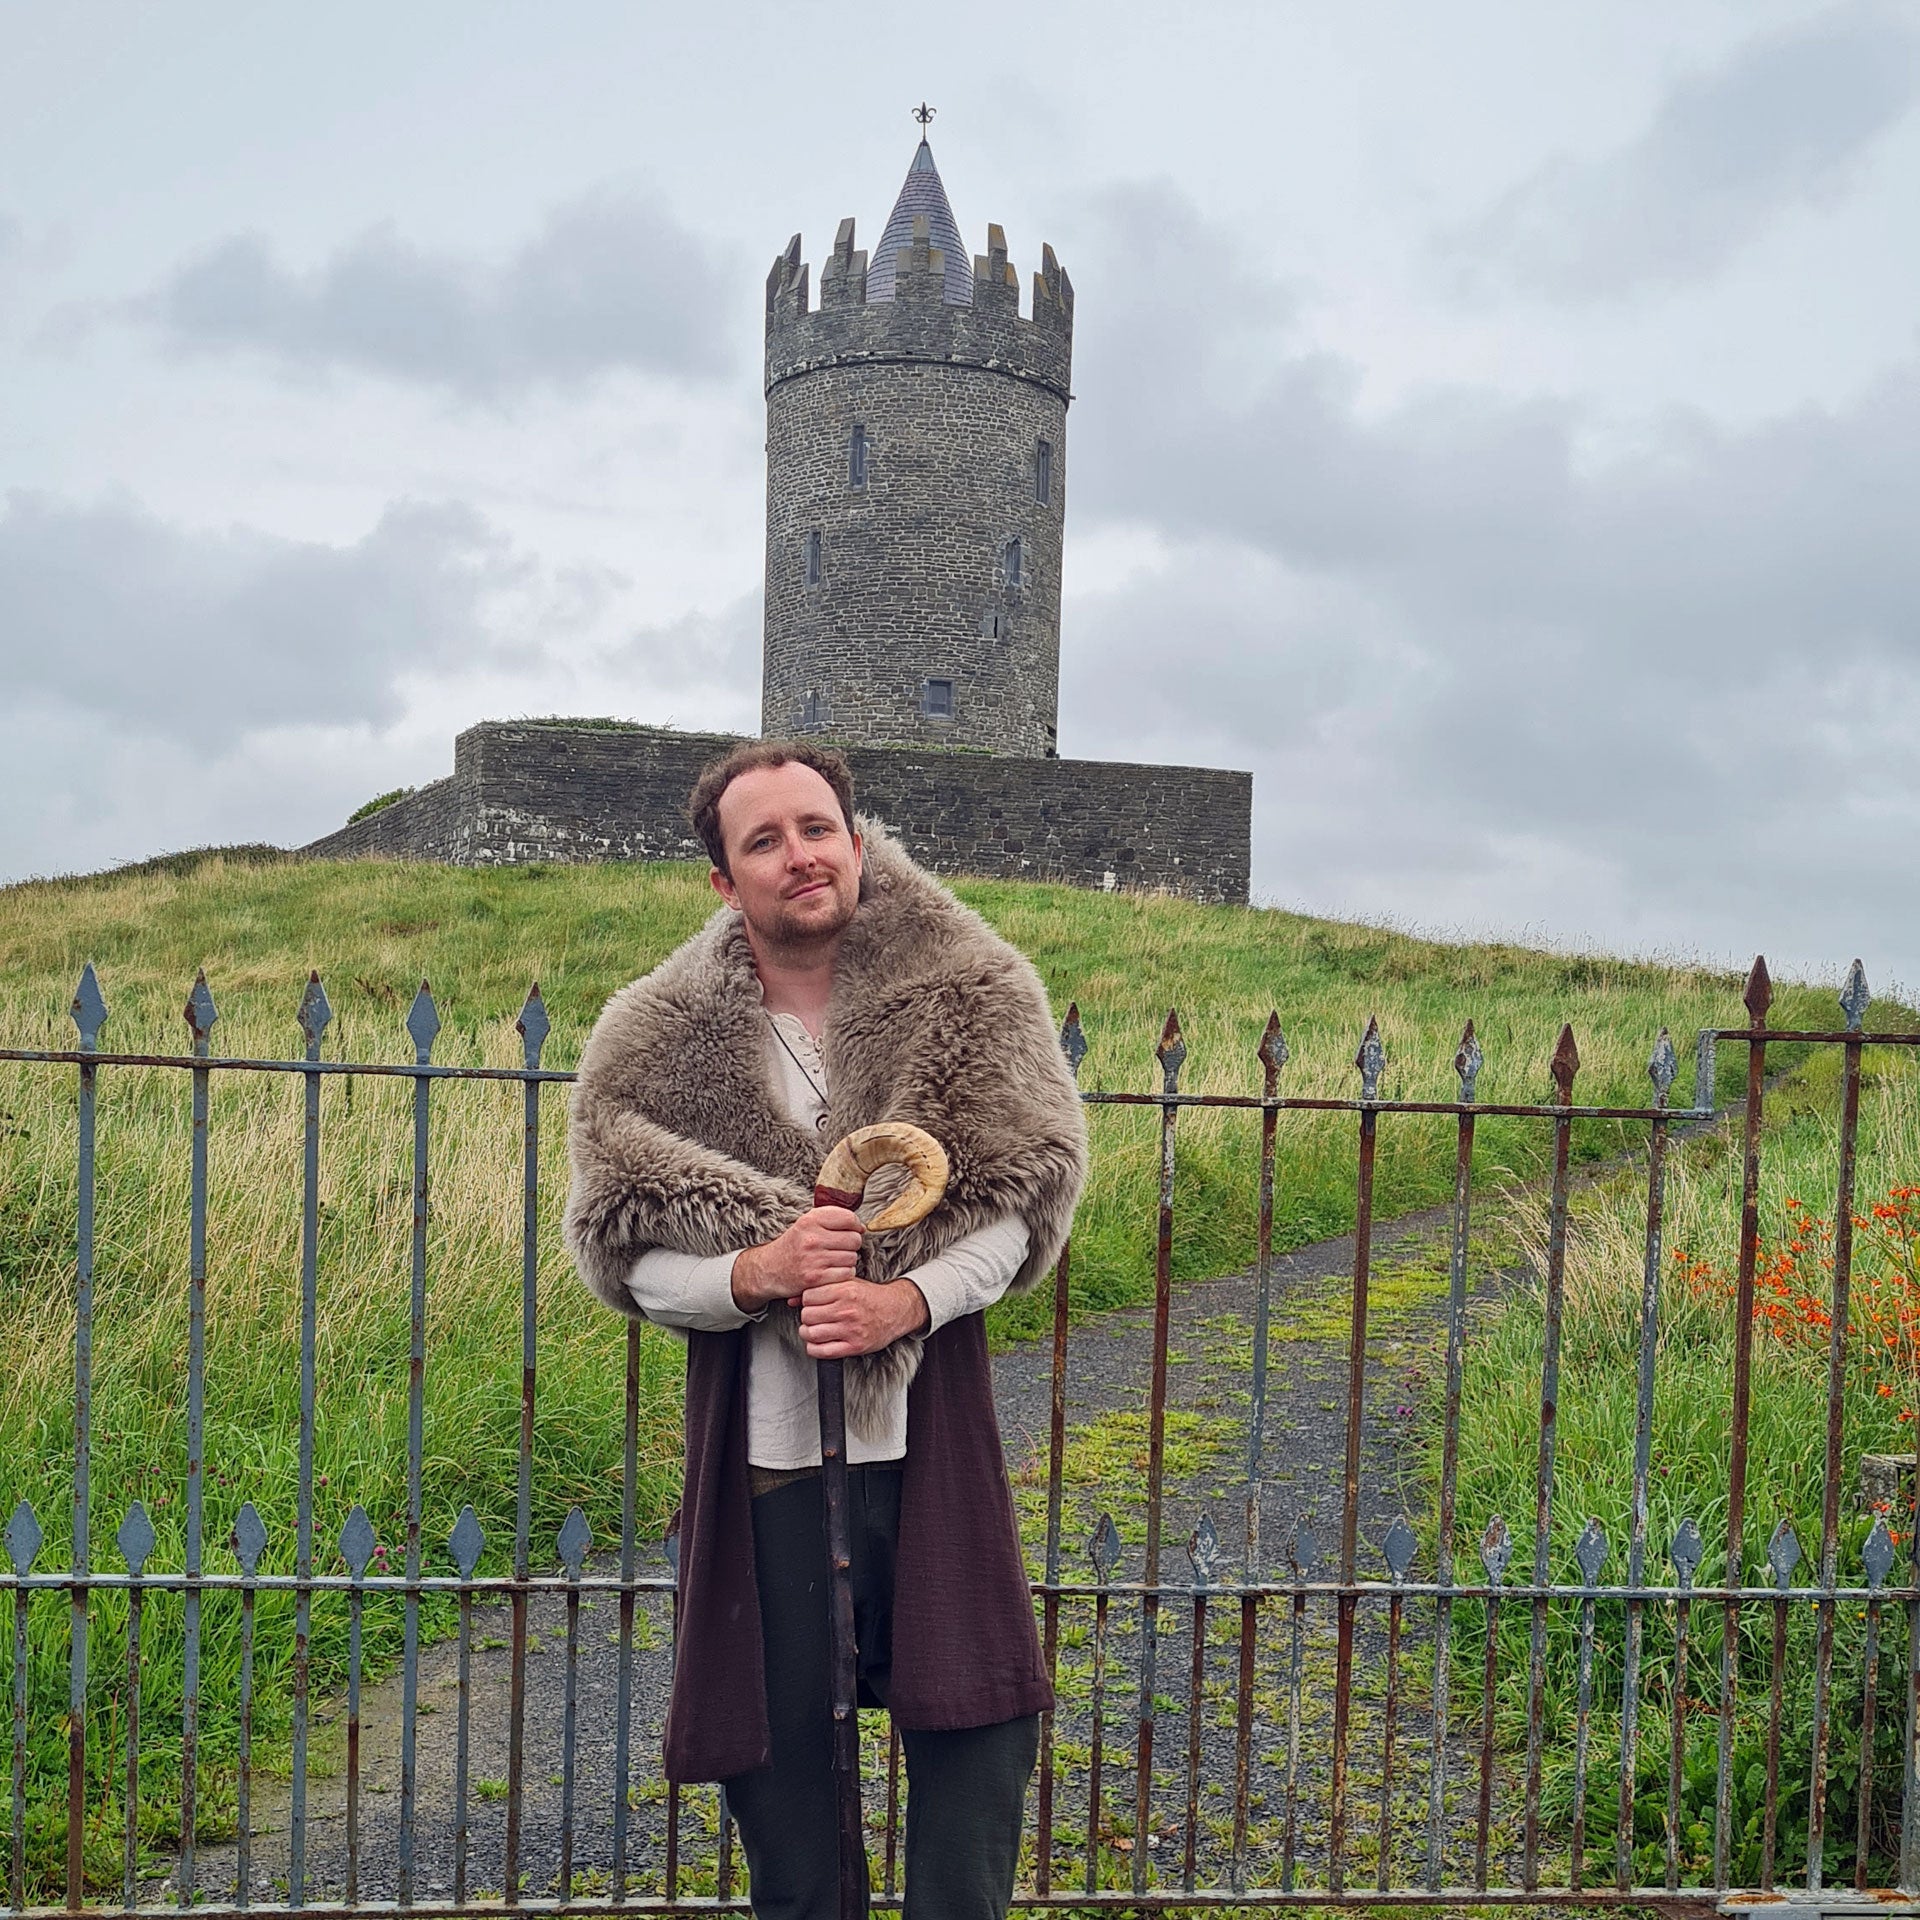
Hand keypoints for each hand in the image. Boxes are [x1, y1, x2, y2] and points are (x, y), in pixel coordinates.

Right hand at [732, 1206, 863, 1312]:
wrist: (769, 1269)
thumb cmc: (794, 1245)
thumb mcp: (807, 1224)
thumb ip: (832, 1219)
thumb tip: (861, 1228)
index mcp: (810, 1220)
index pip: (849, 1218)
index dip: (855, 1225)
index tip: (850, 1231)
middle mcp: (811, 1237)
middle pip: (854, 1239)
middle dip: (852, 1244)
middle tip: (840, 1248)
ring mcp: (814, 1259)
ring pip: (852, 1257)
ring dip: (848, 1260)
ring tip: (834, 1260)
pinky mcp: (816, 1278)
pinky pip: (846, 1273)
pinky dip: (843, 1274)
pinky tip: (833, 1271)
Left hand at [797, 1278, 928, 1358]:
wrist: (896, 1310)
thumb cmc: (870, 1296)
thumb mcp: (848, 1283)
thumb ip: (821, 1288)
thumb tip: (792, 1299)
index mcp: (845, 1290)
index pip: (808, 1297)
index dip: (806, 1300)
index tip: (812, 1303)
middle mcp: (847, 1310)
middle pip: (807, 1316)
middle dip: (806, 1317)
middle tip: (812, 1317)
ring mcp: (851, 1329)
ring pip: (812, 1334)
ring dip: (808, 1333)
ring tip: (814, 1329)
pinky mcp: (855, 1346)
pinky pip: (822, 1351)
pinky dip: (814, 1348)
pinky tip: (819, 1342)